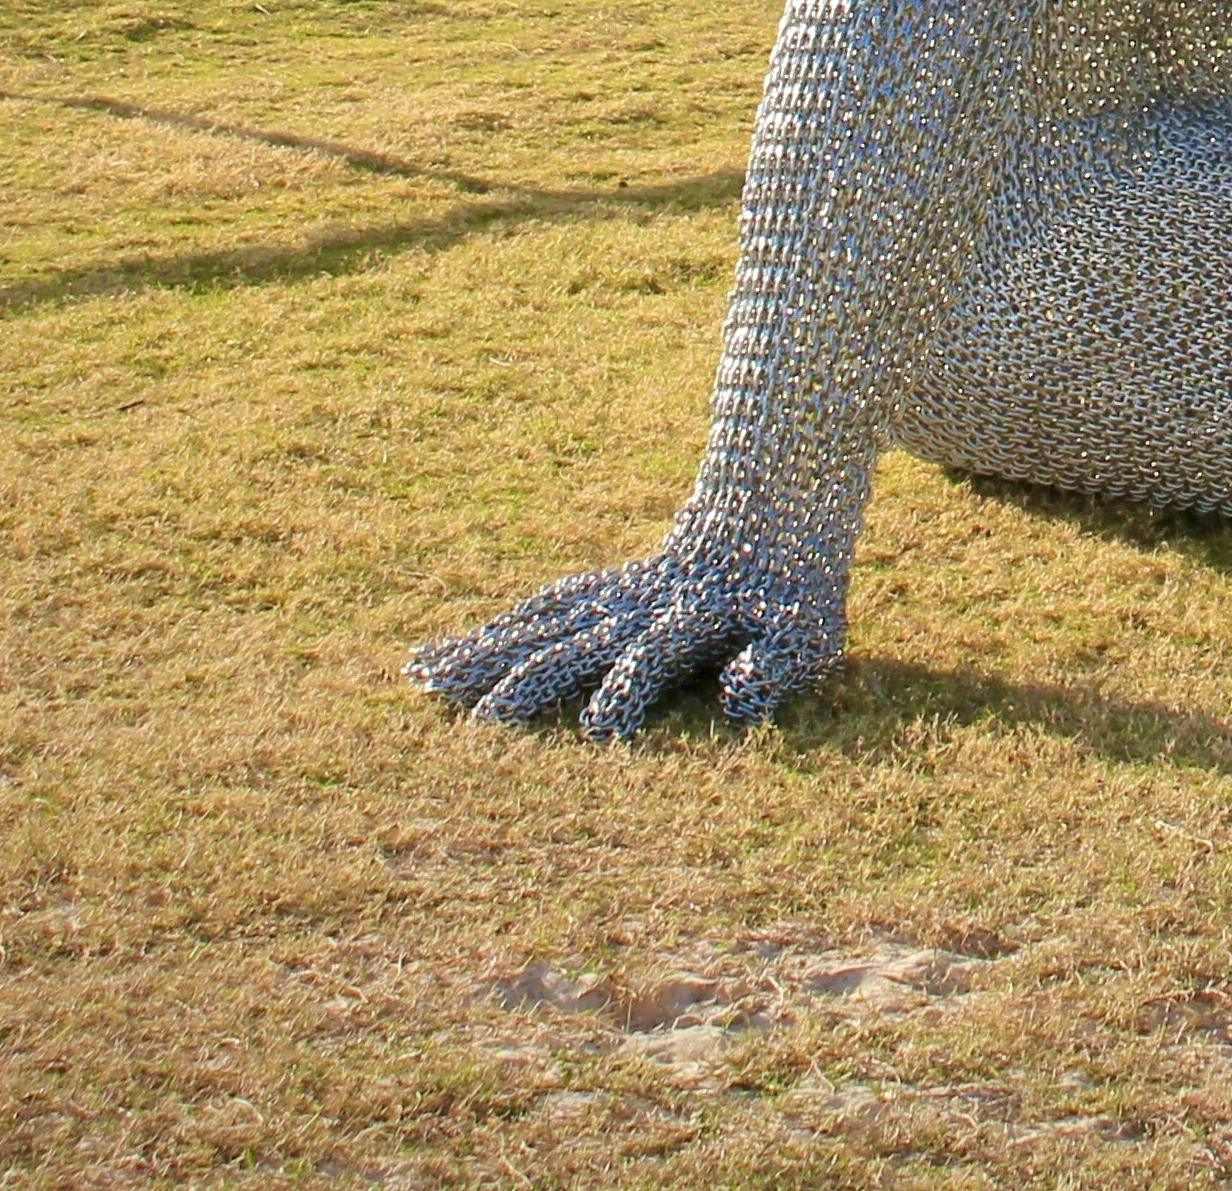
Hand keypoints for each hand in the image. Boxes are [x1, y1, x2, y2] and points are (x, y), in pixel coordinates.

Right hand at [410, 499, 854, 739]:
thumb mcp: (806, 630)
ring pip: (539, 622)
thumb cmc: (797, 586)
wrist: (777, 500)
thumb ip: (774, 666)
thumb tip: (734, 698)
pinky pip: (543, 608)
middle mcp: (640, 608)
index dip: (627, 694)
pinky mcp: (606, 589)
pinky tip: (460, 648)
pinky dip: (499, 628)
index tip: (596, 732)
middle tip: (470, 723)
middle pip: (570, 643)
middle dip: (521, 681)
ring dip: (486, 650)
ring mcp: (616, 595)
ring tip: (424, 674)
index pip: (650, 661)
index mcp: (690, 621)